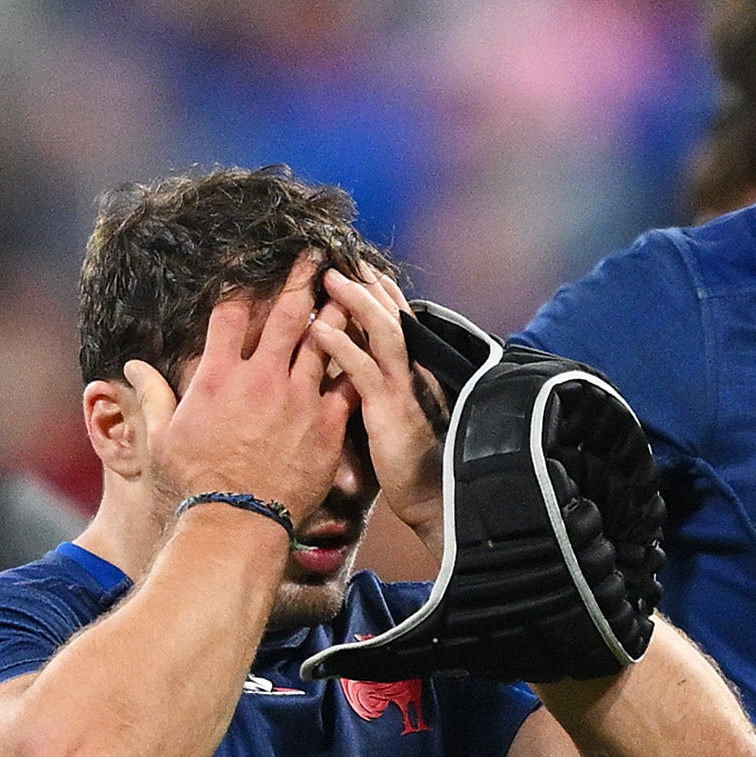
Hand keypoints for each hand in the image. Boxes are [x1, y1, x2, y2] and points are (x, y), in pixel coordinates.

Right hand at [132, 253, 355, 531]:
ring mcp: (298, 398)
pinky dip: (358, 360)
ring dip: (337, 309)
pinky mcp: (327, 424)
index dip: (242, 285)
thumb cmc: (194, 483)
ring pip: (325, 339)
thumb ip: (153, 394)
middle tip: (316, 253)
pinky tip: (369, 344)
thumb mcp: (161, 437)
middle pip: (286, 313)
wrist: (237, 522)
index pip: (230, 314)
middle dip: (302, 278)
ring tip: (349, 287)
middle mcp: (260, 377)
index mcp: (218, 376)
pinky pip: (348, 382)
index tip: (252, 266)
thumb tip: (131, 366)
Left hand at [309, 267, 444, 553]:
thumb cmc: (414, 463)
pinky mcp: (391, 412)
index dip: (377, 290)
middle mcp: (414, 371)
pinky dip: (341, 348)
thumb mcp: (400, 415)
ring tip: (328, 279)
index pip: (397, 318)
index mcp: (415, 370)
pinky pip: (363, 372)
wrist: (437, 500)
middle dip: (365, 283)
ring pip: (382, 332)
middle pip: (390, 313)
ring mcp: (405, 389)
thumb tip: (366, 369)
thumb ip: (387, 387)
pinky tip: (318, 331)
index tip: (356, 264)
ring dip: (354, 303)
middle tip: (338, 256)